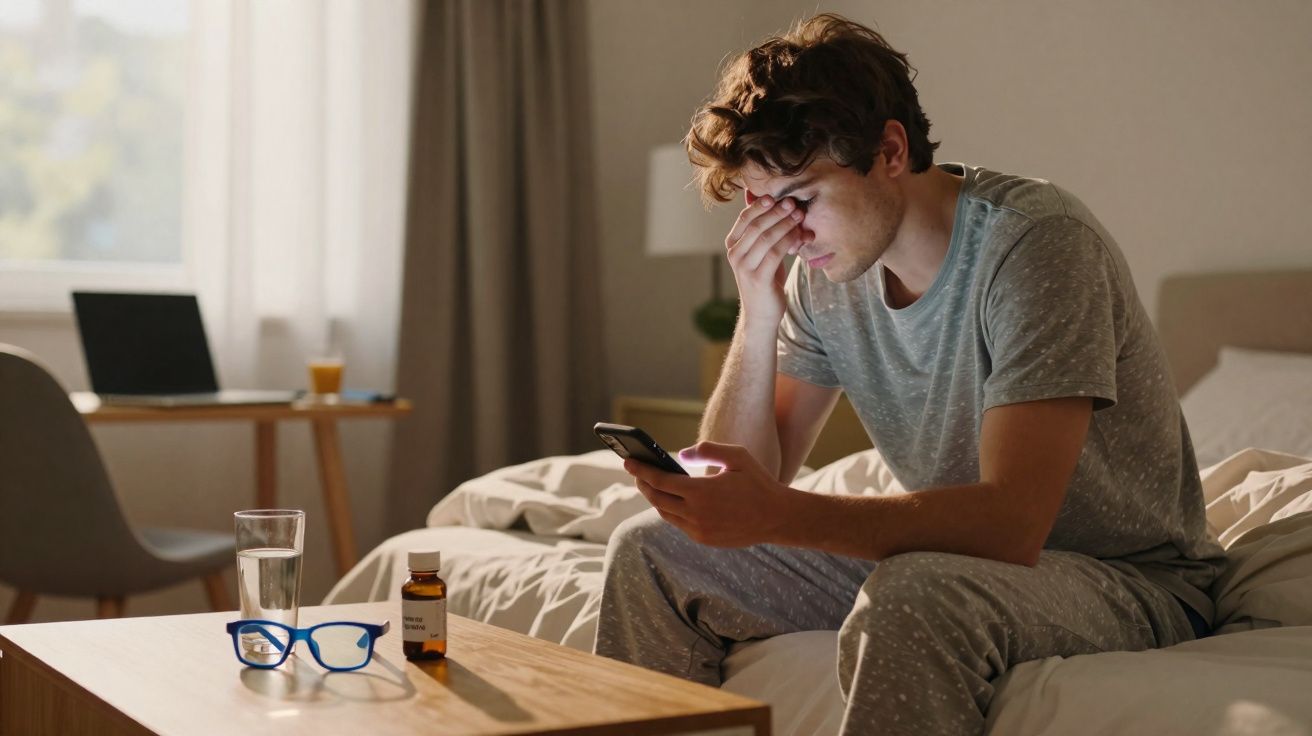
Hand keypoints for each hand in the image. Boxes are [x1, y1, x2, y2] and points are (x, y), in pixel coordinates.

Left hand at [621, 441, 797, 546]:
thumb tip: (679, 456)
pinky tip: (670, 500)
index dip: (641, 470)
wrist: (777, 517)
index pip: (660, 480)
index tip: (628, 461)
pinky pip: (679, 524)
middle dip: (644, 483)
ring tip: (650, 485)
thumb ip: (706, 450)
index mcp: (701, 492)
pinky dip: (670, 511)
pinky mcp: (704, 539)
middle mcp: (696, 514)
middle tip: (636, 471)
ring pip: (666, 514)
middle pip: (657, 499)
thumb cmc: (757, 482)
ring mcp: (699, 530)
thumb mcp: (736, 456)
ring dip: (655, 499)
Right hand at [725, 194, 813, 330]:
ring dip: (784, 224)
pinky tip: (799, 236)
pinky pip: (774, 254)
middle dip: (775, 212)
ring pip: (765, 238)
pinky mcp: (757, 279)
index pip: (744, 219)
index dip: (760, 206)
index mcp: (733, 246)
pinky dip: (788, 241)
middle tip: (793, 204)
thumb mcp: (761, 252)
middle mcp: (735, 255)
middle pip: (755, 226)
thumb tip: (764, 199)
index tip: (776, 196)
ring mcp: (744, 268)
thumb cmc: (765, 279)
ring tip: (799, 216)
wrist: (762, 314)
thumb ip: (762, 230)